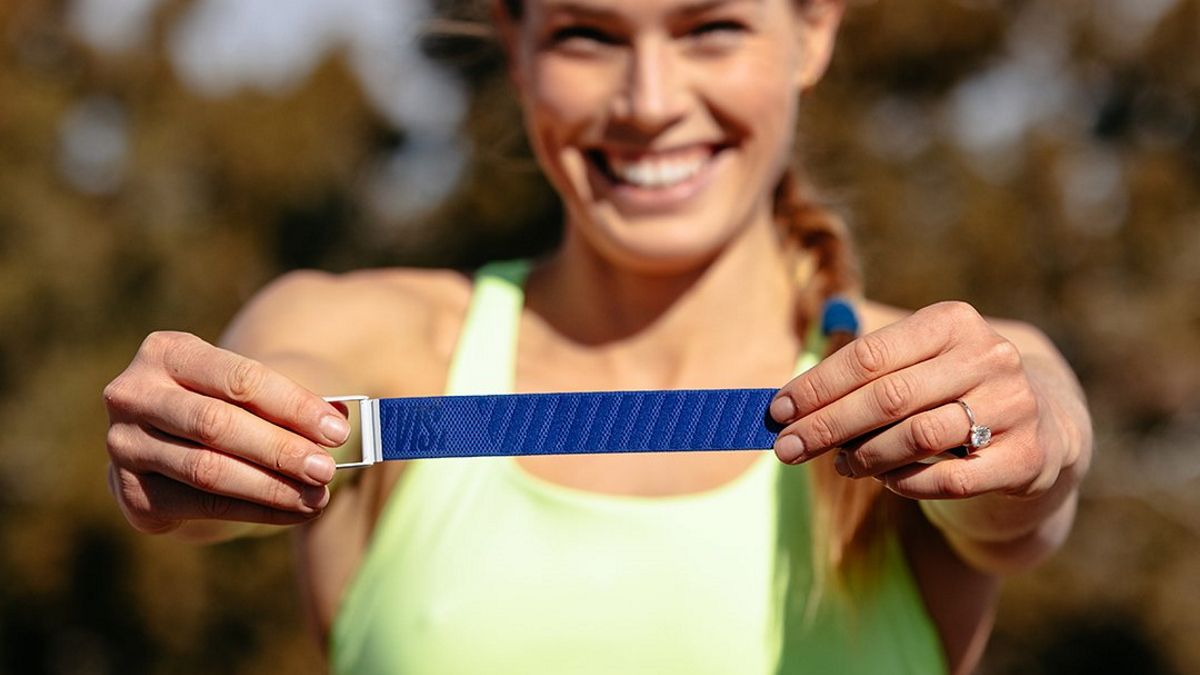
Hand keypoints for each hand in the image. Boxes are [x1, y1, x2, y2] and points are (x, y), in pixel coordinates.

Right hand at [103, 331, 348, 534]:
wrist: (180, 441)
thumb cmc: (233, 405)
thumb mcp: (258, 391)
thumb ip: (293, 402)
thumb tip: (341, 419)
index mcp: (167, 352)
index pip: (239, 378)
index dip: (292, 406)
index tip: (337, 431)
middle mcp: (134, 394)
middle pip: (217, 425)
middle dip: (279, 450)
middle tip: (327, 469)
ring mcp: (124, 445)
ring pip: (207, 470)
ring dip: (270, 487)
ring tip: (317, 496)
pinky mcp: (131, 493)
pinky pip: (202, 504)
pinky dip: (256, 510)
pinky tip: (294, 511)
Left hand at [769, 301, 1064, 501]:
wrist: (1044, 423)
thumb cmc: (950, 389)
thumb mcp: (914, 361)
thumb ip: (857, 369)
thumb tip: (782, 400)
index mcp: (952, 322)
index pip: (869, 356)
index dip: (817, 387)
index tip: (776, 412)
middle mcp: (990, 356)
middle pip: (887, 397)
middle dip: (827, 426)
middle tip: (786, 449)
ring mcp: (1015, 406)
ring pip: (918, 436)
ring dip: (866, 456)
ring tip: (840, 464)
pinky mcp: (1028, 456)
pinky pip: (951, 479)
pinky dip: (908, 482)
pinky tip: (888, 479)